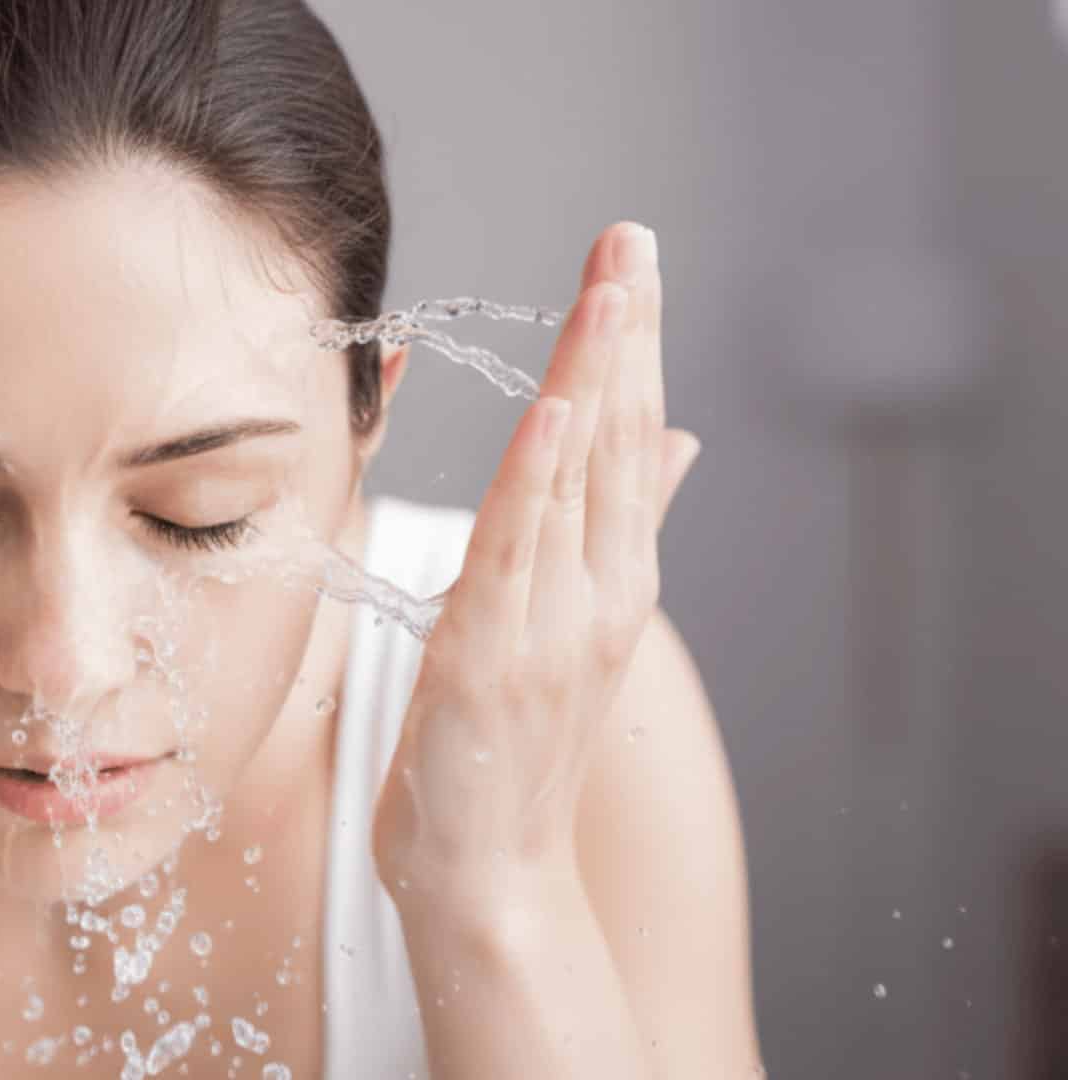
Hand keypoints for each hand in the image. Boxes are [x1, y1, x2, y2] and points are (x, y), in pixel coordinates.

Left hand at [372, 221, 699, 892]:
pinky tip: (555, 413)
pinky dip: (539, 483)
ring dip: (592, 378)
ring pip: (577, 484)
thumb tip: (672, 444)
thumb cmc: (513, 753)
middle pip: (616, 444)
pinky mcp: (490, 661)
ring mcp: (551, 628)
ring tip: (607, 289)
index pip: (629, 442)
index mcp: (611, 583)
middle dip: (623, 336)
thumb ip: (614, 538)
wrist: (488, 878)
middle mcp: (598, 597)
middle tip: (631, 238)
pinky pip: (517, 556)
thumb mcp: (571, 630)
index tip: (633, 261)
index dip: (634, 348)